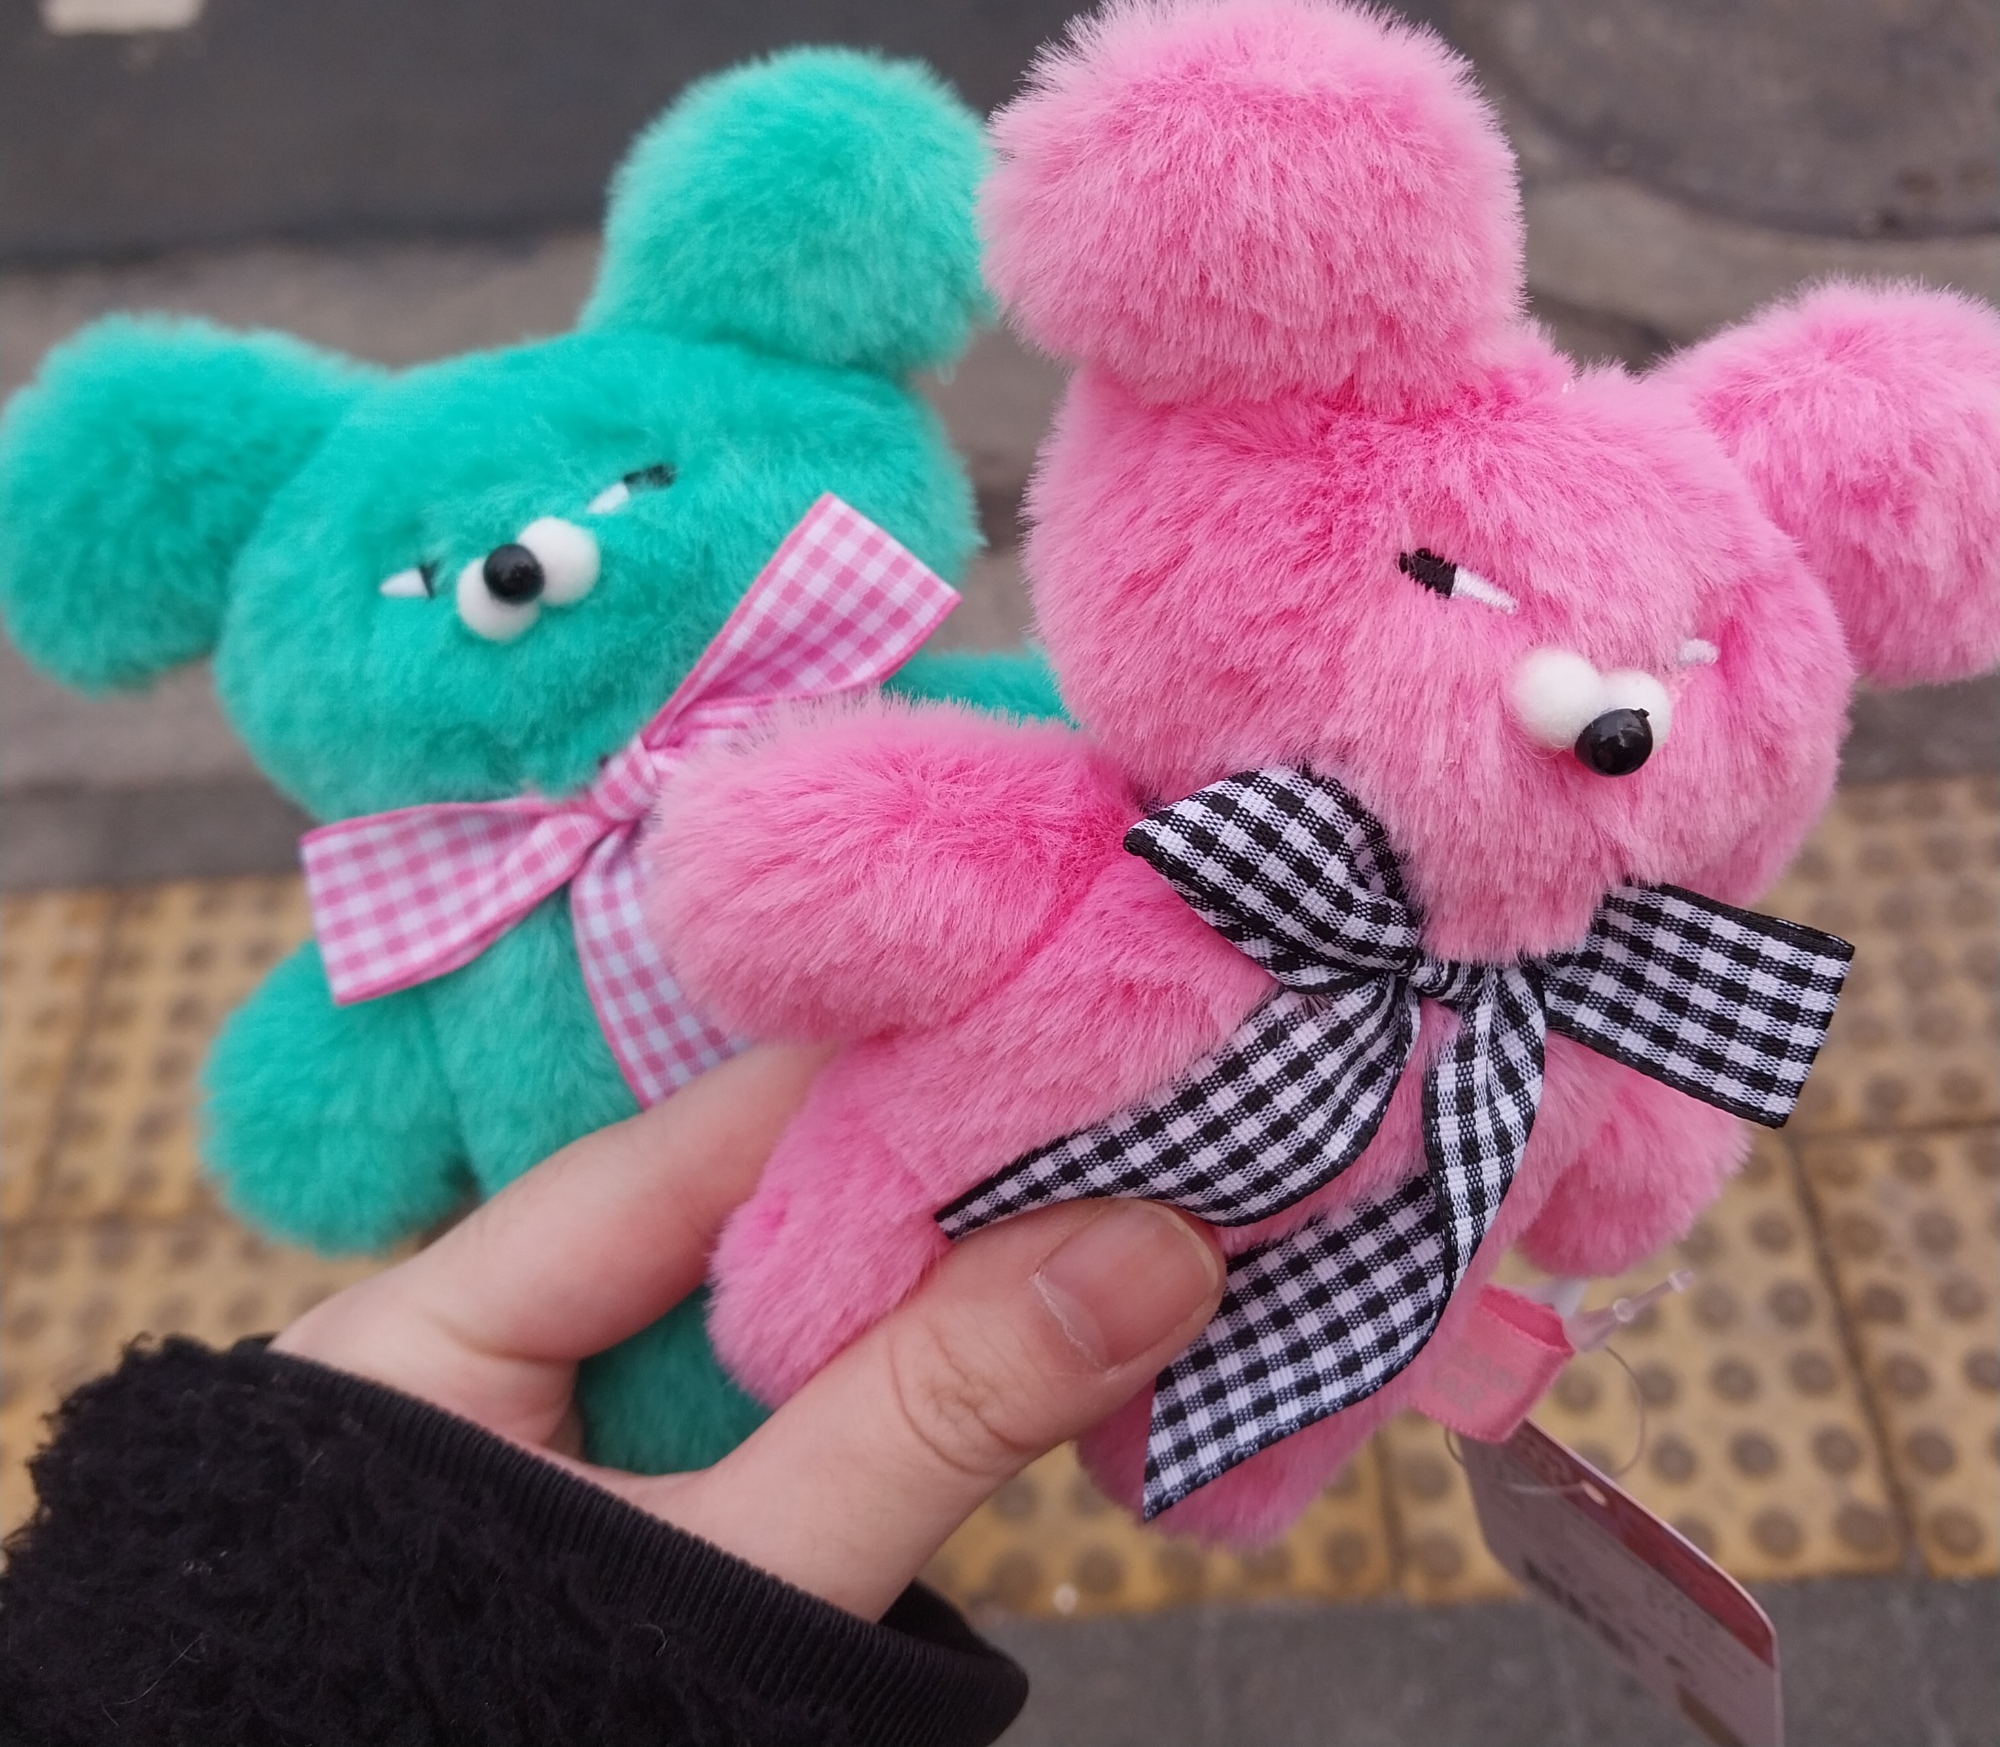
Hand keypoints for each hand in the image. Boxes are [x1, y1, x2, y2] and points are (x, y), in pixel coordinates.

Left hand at [273, 1043, 1224, 1620]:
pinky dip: (887, 1365)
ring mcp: (552, 1427)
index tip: (1037, 1033)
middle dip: (915, 1181)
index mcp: (415, 1338)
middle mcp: (473, 1349)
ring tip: (1092, 1214)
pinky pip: (773, 1386)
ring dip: (921, 1276)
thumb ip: (924, 1418)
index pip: (671, 1153)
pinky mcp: (631, 1492)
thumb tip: (1151, 1252)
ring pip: (762, 1301)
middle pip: (726, 1214)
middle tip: (1106, 1129)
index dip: (862, 1090)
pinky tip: (1011, 1323)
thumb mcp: (736, 1593)